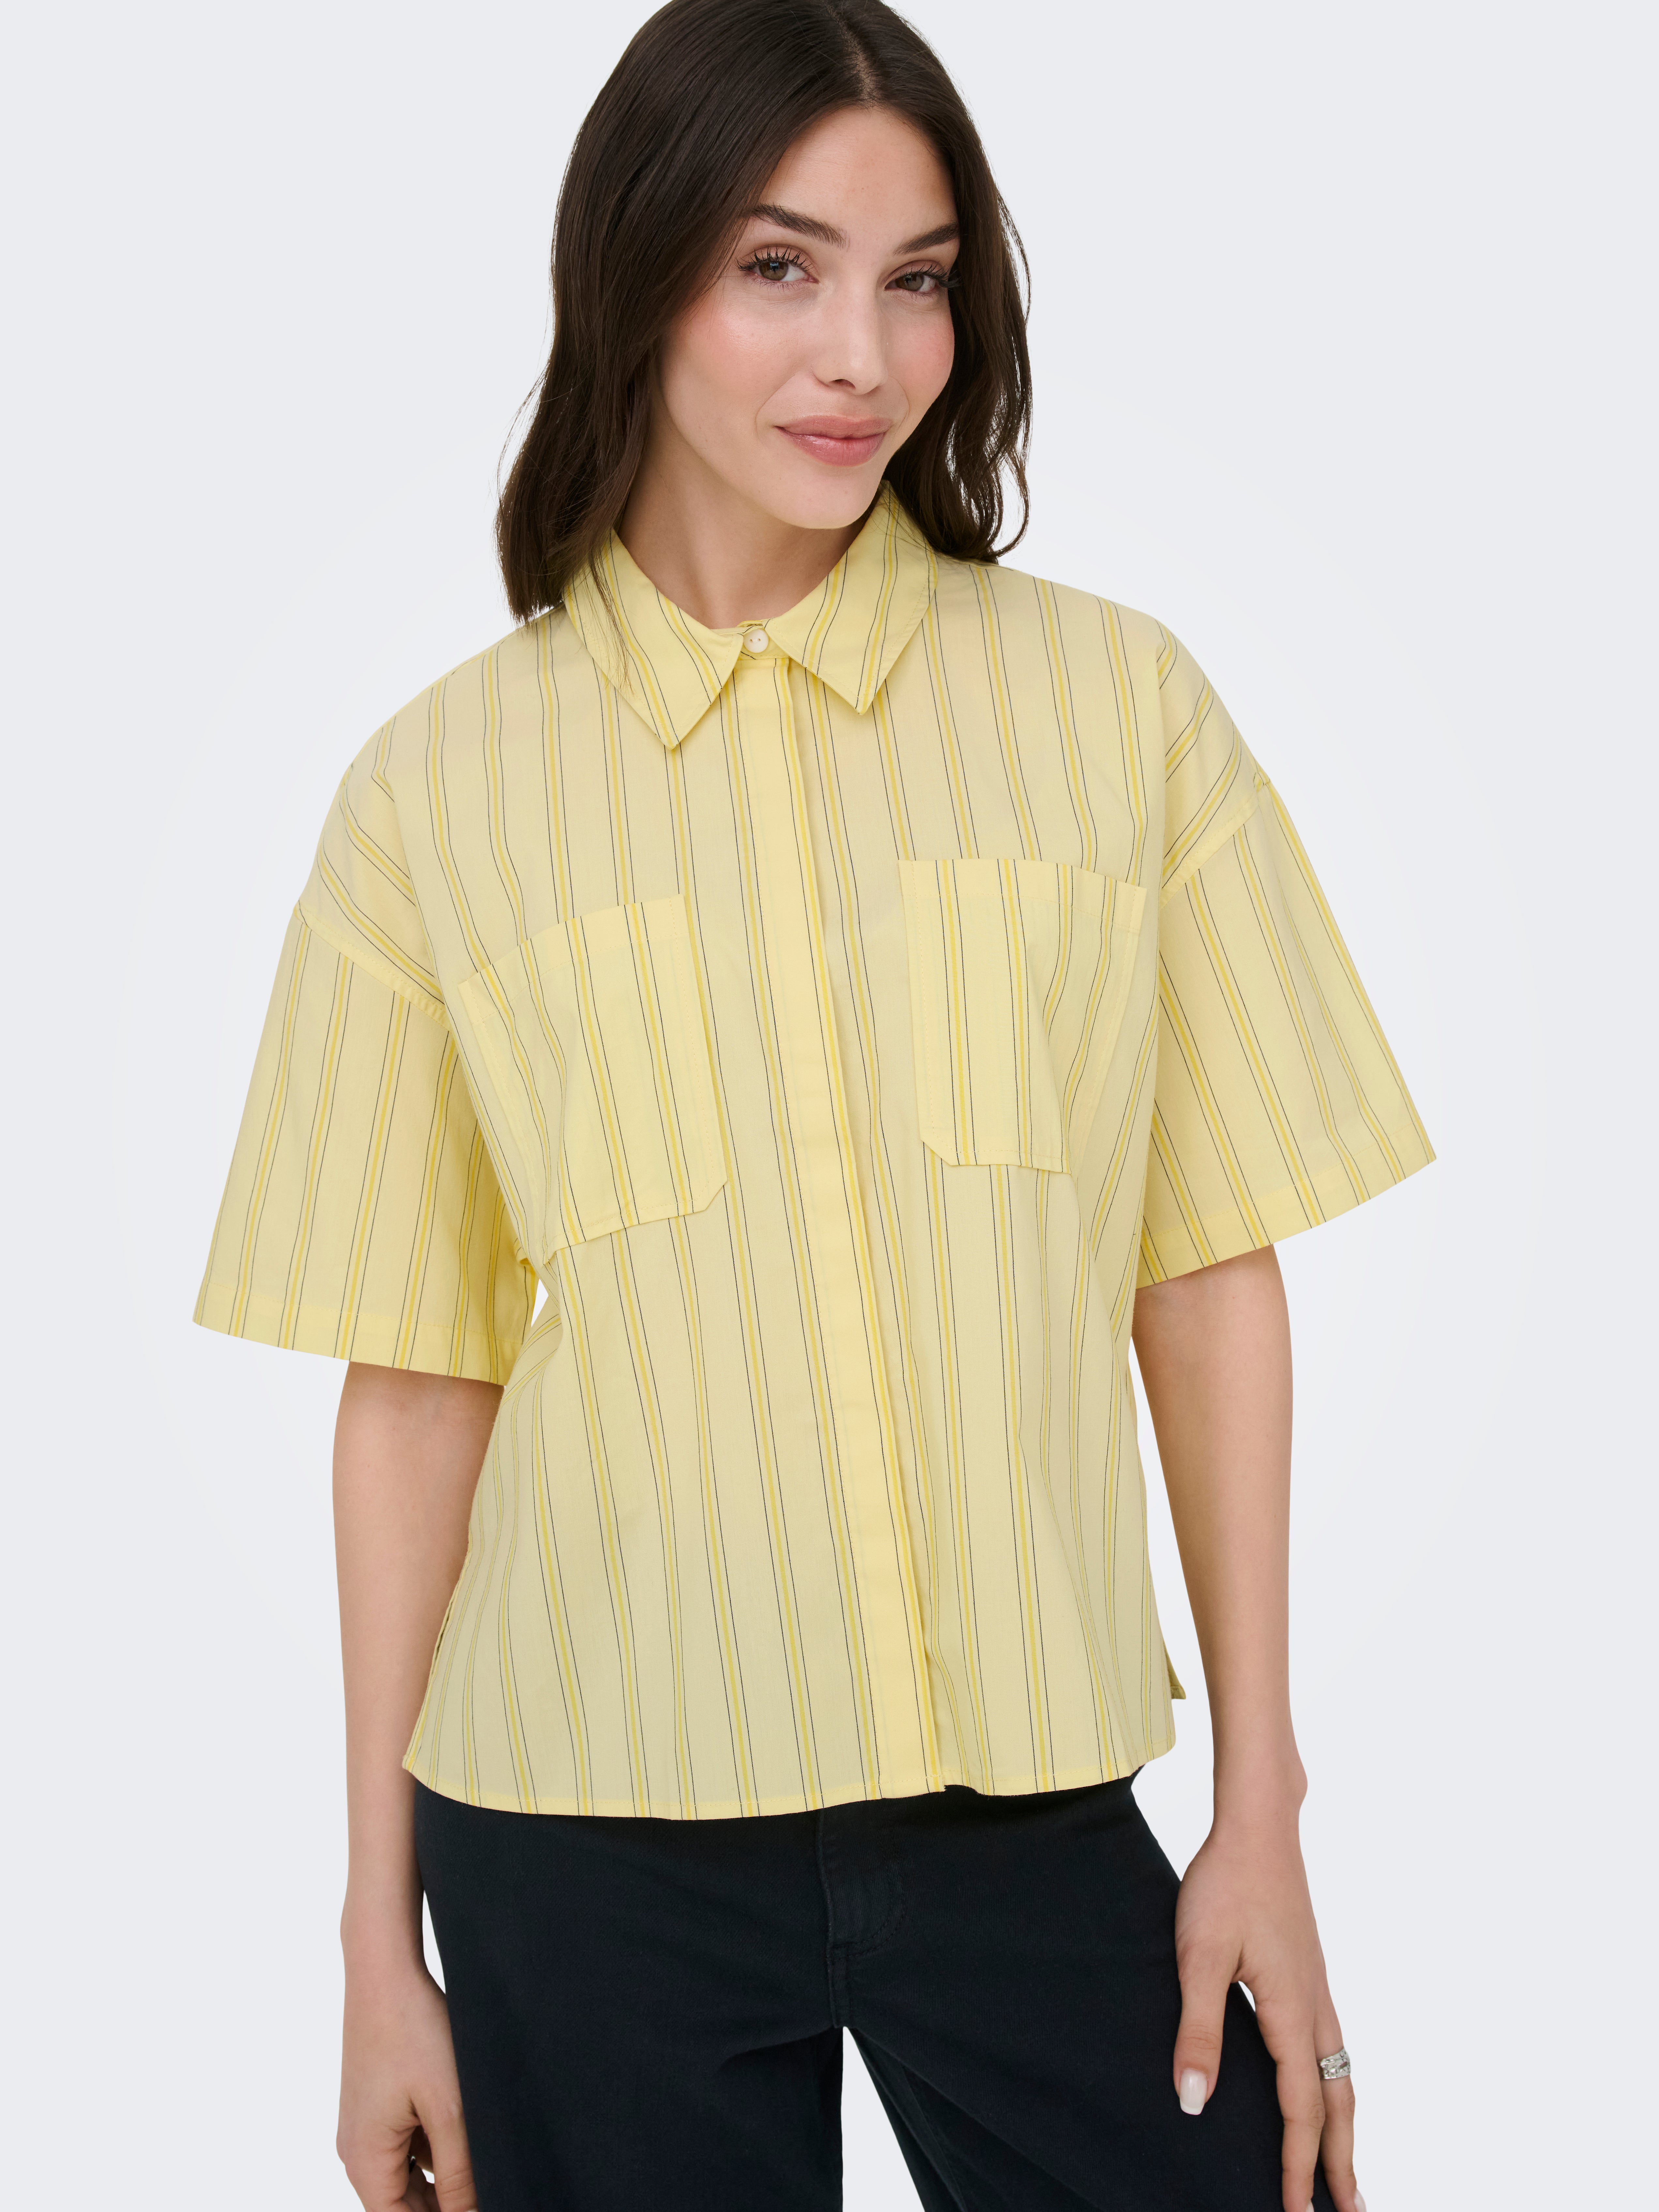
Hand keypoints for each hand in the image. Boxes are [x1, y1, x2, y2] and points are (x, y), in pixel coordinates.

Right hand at [338, 1948, 476, 2210]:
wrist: (384, 1970)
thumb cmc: (412, 2031)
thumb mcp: (448, 2109)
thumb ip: (459, 2173)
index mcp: (365, 2162)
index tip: (478, 2206)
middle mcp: (357, 2151)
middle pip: (403, 2204)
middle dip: (445, 2203)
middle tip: (483, 2185)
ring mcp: (365, 2127)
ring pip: (409, 2176)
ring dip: (443, 2177)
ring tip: (478, 2158)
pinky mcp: (377, 2106)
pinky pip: (407, 2145)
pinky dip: (435, 2148)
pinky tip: (464, 2132)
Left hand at [1171, 1813, 1360, 2211]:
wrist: (1258, 1827)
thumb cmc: (1225, 1884)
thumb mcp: (1198, 1958)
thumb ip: (1198, 2031)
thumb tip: (1193, 2104)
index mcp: (1291, 2011)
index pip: (1300, 2108)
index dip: (1296, 2165)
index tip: (1293, 2211)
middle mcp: (1315, 2007)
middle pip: (1339, 2104)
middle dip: (1341, 2164)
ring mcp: (1317, 1990)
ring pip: (1341, 2078)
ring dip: (1343, 2130)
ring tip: (1343, 2173)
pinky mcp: (1309, 1975)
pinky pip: (1331, 2050)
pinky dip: (1335, 2089)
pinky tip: (1322, 2093)